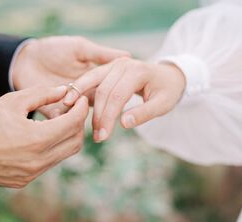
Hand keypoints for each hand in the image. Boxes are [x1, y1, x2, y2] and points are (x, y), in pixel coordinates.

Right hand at [0, 86, 88, 187]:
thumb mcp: (12, 101)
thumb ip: (42, 95)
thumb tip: (64, 90)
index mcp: (36, 139)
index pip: (73, 123)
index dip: (81, 108)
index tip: (81, 99)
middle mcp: (37, 161)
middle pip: (75, 142)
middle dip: (78, 123)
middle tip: (72, 110)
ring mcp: (31, 174)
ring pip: (64, 154)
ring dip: (67, 137)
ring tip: (58, 121)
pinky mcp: (23, 180)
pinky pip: (49, 163)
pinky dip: (53, 148)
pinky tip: (43, 136)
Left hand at [11, 36, 129, 117]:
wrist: (25, 57)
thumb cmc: (54, 49)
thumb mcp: (80, 48)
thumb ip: (101, 54)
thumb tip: (128, 55)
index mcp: (93, 81)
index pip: (107, 91)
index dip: (111, 96)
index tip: (116, 98)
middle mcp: (83, 95)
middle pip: (97, 107)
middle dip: (101, 114)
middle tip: (103, 119)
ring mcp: (69, 105)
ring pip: (81, 116)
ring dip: (82, 118)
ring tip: (81, 117)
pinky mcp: (53, 112)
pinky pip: (61, 122)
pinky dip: (64, 122)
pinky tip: (65, 119)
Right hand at [63, 57, 185, 141]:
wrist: (169, 75)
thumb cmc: (167, 91)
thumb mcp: (163, 104)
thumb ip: (144, 113)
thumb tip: (123, 123)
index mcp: (137, 71)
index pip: (117, 97)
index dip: (108, 118)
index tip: (102, 137)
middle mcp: (123, 64)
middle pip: (103, 91)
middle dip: (97, 115)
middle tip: (96, 137)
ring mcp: (114, 64)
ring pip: (92, 82)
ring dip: (82, 101)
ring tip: (76, 119)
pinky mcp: (108, 67)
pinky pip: (91, 78)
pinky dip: (81, 90)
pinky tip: (72, 104)